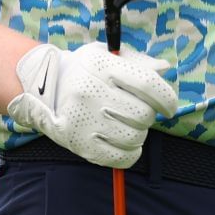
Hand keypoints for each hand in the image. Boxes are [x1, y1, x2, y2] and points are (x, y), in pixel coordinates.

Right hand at [6, 42, 179, 167]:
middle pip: (142, 114)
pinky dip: (130, 153)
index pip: (147, 84)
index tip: (169, 106)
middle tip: (139, 112)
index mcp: (102, 66)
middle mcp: (91, 92)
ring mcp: (84, 120)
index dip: (167, 98)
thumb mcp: (108, 56)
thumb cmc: (85, 71)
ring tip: (127, 124)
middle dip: (149, 116)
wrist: (45, 88)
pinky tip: (124, 142)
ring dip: (139, 133)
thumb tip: (165, 70)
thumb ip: (138, 63)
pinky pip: (121, 158)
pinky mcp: (80, 145)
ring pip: (135, 137)